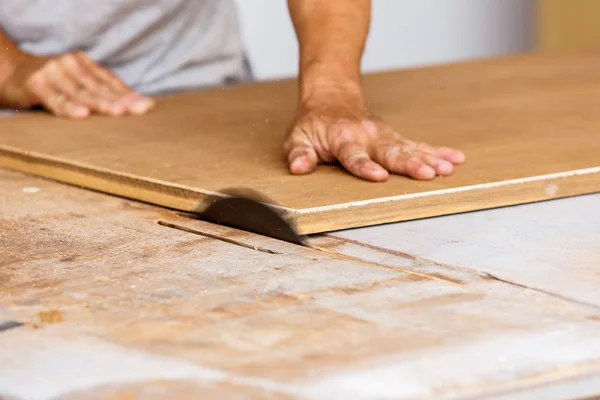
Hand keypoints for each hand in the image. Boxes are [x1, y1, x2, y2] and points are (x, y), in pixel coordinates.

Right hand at [0, 51, 153, 117]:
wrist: (10, 73)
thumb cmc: (52, 82)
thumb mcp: (76, 82)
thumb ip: (99, 90)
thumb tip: (134, 106)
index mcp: (84, 63)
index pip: (110, 81)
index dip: (129, 94)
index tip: (147, 106)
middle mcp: (70, 64)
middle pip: (100, 87)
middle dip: (121, 100)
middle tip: (139, 110)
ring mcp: (53, 73)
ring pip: (81, 93)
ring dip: (101, 104)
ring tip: (118, 112)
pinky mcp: (36, 85)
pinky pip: (56, 99)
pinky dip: (69, 107)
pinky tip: (82, 114)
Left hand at [284, 86, 464, 181]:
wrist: (331, 96)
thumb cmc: (312, 124)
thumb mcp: (297, 138)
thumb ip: (299, 154)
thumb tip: (299, 168)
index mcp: (343, 139)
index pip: (354, 156)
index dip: (365, 167)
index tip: (380, 177)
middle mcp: (367, 137)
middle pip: (390, 152)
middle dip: (410, 164)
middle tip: (429, 174)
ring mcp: (383, 136)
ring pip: (409, 148)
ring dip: (430, 158)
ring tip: (449, 168)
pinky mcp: (394, 138)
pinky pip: (417, 145)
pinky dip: (437, 151)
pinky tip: (455, 158)